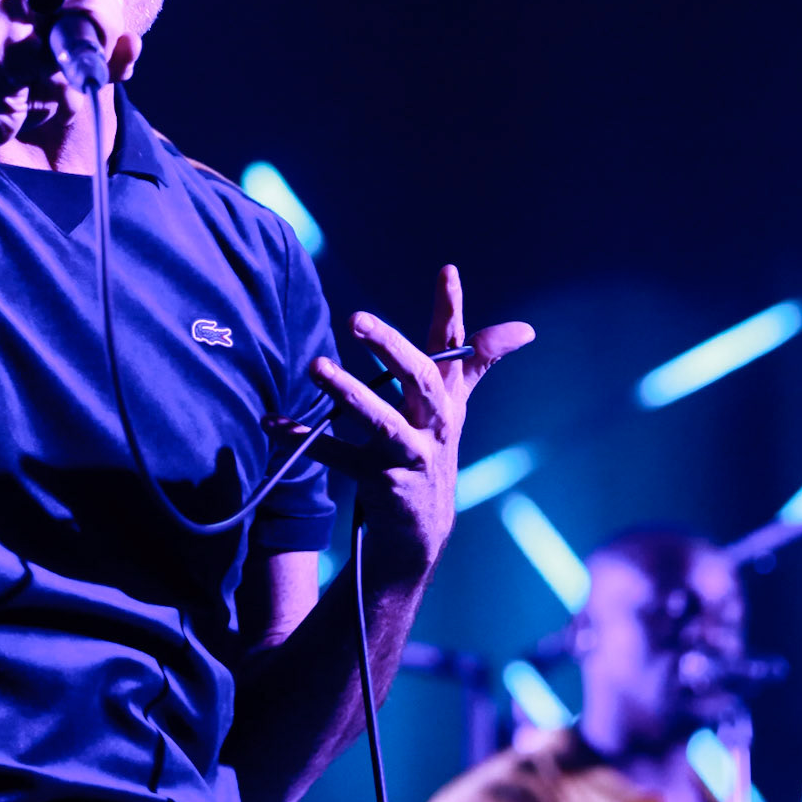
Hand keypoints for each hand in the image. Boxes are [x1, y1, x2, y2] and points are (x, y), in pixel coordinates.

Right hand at [0, 0, 140, 149]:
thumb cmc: (12, 92)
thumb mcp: (63, 67)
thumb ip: (103, 53)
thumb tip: (133, 43)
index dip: (109, 5)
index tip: (99, 41)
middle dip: (110, 20)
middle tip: (92, 58)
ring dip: (99, 37)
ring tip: (73, 68)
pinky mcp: (7, 33)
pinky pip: (68, 42)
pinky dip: (72, 68)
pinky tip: (47, 84)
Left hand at [275, 266, 532, 583]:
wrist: (421, 530)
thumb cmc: (431, 451)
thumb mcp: (455, 406)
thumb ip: (477, 362)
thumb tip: (525, 328)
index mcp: (449, 399)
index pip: (457, 348)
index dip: (452, 310)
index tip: (446, 271)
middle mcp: (437, 424)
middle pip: (420, 379)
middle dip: (391, 346)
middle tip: (356, 318)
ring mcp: (412, 456)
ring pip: (382, 422)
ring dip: (349, 393)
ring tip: (316, 367)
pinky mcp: (384, 483)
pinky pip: (340, 459)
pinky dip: (307, 441)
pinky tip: (275, 426)